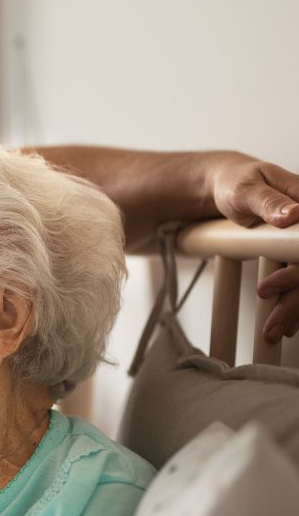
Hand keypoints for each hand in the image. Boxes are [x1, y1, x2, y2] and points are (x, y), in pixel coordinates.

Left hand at [208, 154, 298, 343]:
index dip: (298, 270)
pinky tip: (288, 326)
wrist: (225, 187)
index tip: (271, 286)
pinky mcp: (293, 255)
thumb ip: (268, 202)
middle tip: (272, 324)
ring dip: (294, 309)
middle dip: (294, 299)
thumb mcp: (245, 189)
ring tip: (274, 332)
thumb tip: (291, 214)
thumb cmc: (235, 183)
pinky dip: (294, 306)